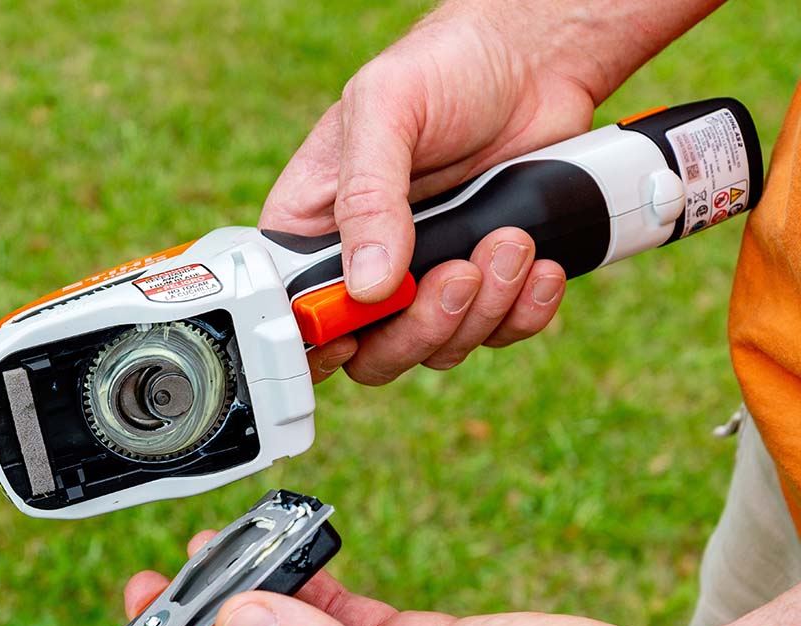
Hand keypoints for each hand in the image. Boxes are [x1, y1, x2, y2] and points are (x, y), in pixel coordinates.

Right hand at [263, 3, 599, 383]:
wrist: (533, 59)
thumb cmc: (442, 68)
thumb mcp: (387, 110)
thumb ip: (367, 196)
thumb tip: (367, 288)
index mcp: (314, 230)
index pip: (296, 315)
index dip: (319, 344)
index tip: (354, 337)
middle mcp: (364, 266)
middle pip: (372, 353)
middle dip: (421, 328)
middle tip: (458, 275)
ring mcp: (425, 279)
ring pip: (438, 348)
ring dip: (483, 310)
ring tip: (512, 239)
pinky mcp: (485, 283)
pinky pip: (497, 333)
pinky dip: (525, 312)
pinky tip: (541, 267)